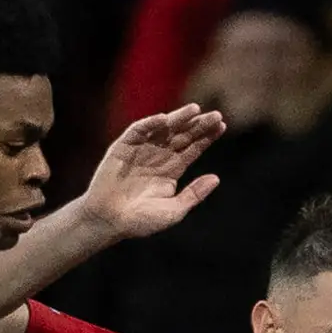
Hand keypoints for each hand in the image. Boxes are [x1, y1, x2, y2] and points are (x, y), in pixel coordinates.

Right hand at [75, 106, 224, 240]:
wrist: (109, 222)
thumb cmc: (140, 221)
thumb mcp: (174, 211)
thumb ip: (194, 194)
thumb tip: (217, 178)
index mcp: (172, 169)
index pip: (193, 148)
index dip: (207, 137)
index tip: (222, 125)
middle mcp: (159, 156)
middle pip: (182, 135)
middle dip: (198, 125)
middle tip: (216, 115)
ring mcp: (141, 150)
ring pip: (163, 129)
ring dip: (178, 119)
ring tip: (195, 110)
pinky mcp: (123, 147)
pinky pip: (138, 131)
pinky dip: (149, 124)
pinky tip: (164, 120)